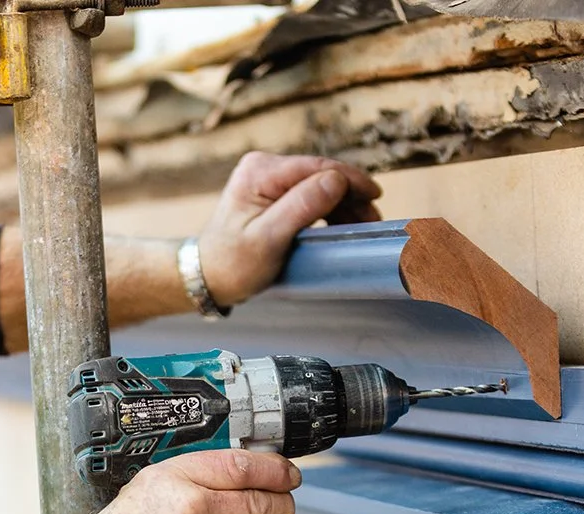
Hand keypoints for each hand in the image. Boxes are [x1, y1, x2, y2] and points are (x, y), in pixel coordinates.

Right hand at [52, 450, 299, 513]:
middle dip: (280, 508)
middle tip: (280, 512)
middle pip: (264, 502)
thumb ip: (184, 481)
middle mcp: (193, 509)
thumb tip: (231, 478)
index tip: (287, 475)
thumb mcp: (138, 495)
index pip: (243, 465)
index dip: (276, 470)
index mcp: (173, 481)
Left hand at [197, 153, 381, 308]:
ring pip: (319, 185)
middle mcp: (264, 167)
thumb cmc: (233, 264)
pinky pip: (309, 195)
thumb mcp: (268, 240)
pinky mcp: (273, 193)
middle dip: (350, 196)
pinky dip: (328, 209)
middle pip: (321, 175)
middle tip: (373, 220)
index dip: (351, 181)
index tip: (375, 197)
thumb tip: (336, 181)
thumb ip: (301, 207)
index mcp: (260, 171)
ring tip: (363, 224)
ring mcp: (268, 179)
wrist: (208, 277)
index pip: (318, 167)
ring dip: (343, 204)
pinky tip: (342, 224)